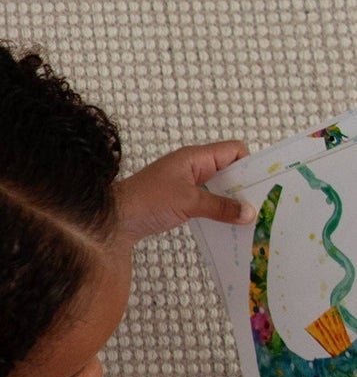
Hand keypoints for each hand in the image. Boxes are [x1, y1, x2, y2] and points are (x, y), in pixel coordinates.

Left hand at [115, 141, 257, 242]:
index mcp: (195, 157)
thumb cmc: (144, 201)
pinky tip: (228, 225)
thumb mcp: (188, 202)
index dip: (249, 164)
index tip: (263, 183)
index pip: (234, 150)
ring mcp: (185, 184)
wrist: (113, 219)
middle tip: (263, 204)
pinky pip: (206, 202)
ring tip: (249, 219)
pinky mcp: (179, 201)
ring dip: (231, 202)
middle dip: (244, 186)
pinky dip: (217, 211)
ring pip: (218, 189)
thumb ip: (219, 207)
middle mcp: (192, 167)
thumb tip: (248, 213)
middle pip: (229, 171)